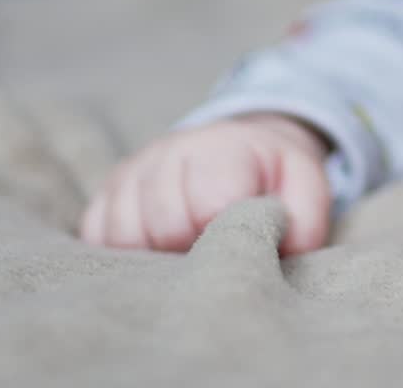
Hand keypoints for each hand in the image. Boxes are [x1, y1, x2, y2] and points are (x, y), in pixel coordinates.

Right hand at [78, 113, 331, 255]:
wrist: (241, 150)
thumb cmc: (273, 177)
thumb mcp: (306, 187)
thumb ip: (305, 218)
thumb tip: (279, 249)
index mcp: (221, 147)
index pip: (210, 203)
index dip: (228, 231)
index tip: (242, 232)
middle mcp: (168, 152)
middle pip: (165, 226)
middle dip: (193, 247)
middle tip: (214, 241)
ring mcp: (130, 174)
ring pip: (124, 238)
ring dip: (156, 254)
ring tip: (188, 243)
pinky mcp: (102, 198)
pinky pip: (96, 241)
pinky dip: (123, 255)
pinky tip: (156, 245)